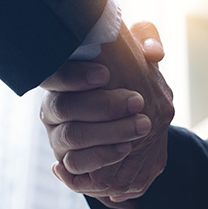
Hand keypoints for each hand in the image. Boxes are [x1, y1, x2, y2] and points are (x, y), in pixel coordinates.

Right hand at [40, 21, 173, 208]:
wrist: (132, 119)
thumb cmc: (127, 79)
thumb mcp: (136, 54)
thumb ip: (144, 41)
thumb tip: (154, 52)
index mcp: (62, 79)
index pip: (53, 75)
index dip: (74, 76)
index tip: (106, 75)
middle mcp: (53, 108)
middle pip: (64, 108)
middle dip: (103, 106)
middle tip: (138, 102)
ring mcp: (58, 137)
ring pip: (72, 138)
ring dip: (108, 134)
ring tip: (141, 127)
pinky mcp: (69, 162)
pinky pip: (75, 167)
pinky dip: (99, 159)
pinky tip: (125, 149)